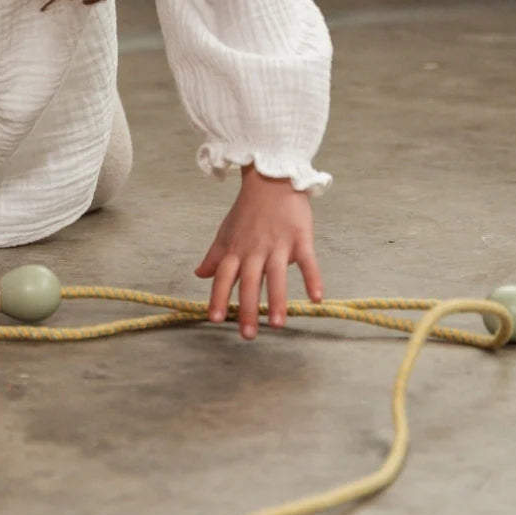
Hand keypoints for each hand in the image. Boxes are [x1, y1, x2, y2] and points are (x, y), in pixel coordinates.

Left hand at [194, 165, 322, 340]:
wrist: (272, 179)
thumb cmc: (248, 211)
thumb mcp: (226, 233)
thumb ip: (214, 257)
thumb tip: (199, 275)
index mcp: (236, 250)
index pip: (223, 277)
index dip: (218, 297)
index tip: (215, 319)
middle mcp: (255, 250)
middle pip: (249, 282)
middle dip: (247, 309)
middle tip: (247, 335)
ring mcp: (278, 244)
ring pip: (276, 275)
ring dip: (277, 300)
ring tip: (277, 325)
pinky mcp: (301, 238)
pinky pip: (307, 261)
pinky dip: (312, 278)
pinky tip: (316, 298)